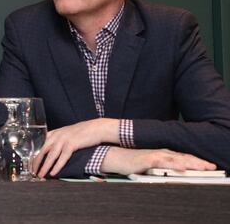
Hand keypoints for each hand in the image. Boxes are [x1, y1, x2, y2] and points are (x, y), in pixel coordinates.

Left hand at [35, 118, 117, 177]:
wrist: (96, 128)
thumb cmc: (82, 133)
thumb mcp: (66, 134)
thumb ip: (58, 141)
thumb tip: (51, 151)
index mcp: (54, 133)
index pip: (40, 146)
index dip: (35, 155)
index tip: (31, 164)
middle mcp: (56, 135)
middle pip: (42, 151)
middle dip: (36, 162)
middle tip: (33, 172)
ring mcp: (63, 139)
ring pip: (51, 156)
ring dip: (45, 167)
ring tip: (41, 175)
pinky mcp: (71, 144)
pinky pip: (62, 158)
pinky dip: (57, 166)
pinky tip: (53, 173)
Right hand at [101, 147, 216, 174]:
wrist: (113, 156)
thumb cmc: (129, 160)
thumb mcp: (148, 163)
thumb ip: (161, 165)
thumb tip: (173, 170)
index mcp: (162, 154)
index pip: (182, 157)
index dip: (196, 161)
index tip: (208, 166)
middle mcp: (160, 153)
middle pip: (183, 157)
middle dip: (198, 162)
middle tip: (211, 167)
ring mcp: (153, 155)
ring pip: (176, 159)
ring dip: (190, 163)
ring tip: (203, 167)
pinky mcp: (146, 160)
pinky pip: (162, 162)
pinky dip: (173, 165)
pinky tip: (181, 167)